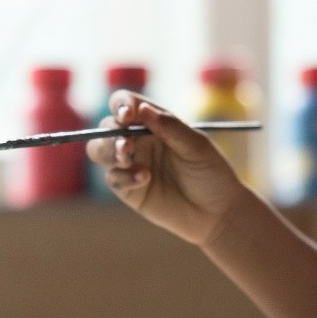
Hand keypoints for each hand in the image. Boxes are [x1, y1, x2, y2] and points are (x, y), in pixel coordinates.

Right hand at [86, 93, 249, 245]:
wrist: (217, 213)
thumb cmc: (212, 173)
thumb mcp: (197, 146)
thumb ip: (170, 127)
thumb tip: (142, 109)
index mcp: (153, 122)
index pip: (125, 104)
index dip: (121, 105)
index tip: (127, 115)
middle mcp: (138, 140)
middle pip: (106, 127)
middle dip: (111, 133)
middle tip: (127, 146)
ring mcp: (131, 164)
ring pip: (99, 150)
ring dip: (108, 151)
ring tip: (127, 158)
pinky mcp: (128, 189)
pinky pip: (112, 178)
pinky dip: (123, 177)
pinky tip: (144, 179)